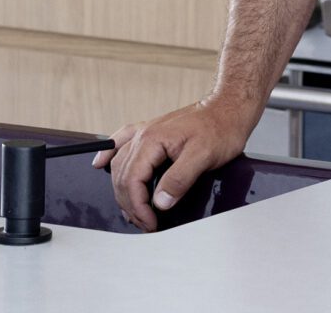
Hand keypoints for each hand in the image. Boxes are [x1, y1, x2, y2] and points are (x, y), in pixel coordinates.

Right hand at [94, 96, 257, 231]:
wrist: (229, 108)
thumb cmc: (220, 128)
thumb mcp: (203, 156)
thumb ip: (179, 179)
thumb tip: (160, 202)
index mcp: (152, 140)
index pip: (132, 180)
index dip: (139, 206)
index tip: (151, 223)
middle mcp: (144, 134)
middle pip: (123, 175)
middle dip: (131, 204)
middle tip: (146, 223)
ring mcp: (146, 132)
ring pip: (120, 164)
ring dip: (123, 190)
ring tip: (134, 211)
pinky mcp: (152, 132)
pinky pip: (122, 142)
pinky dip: (110, 154)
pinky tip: (101, 163)